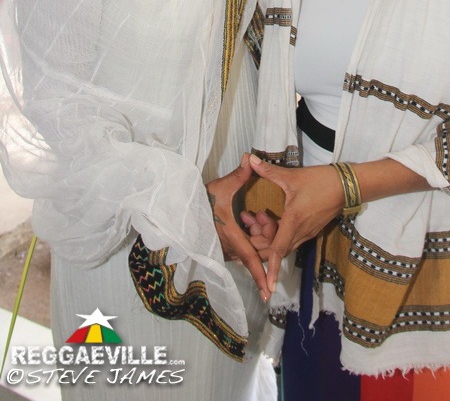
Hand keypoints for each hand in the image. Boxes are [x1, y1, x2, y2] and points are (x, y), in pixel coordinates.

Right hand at [206, 154, 270, 301]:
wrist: (179, 208)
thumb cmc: (200, 199)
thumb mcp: (221, 186)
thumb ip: (239, 174)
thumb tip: (249, 157)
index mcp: (231, 237)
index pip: (251, 259)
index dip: (261, 275)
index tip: (269, 292)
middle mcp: (228, 248)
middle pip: (255, 253)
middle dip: (265, 237)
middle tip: (262, 216)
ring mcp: (223, 249)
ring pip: (248, 250)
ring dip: (255, 236)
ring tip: (251, 216)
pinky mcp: (220, 248)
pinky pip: (241, 248)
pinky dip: (248, 237)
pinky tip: (246, 221)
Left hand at [249, 154, 344, 293]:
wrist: (348, 186)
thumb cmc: (321, 181)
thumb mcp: (293, 176)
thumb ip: (269, 171)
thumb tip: (250, 159)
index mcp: (294, 222)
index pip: (278, 250)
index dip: (271, 269)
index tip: (266, 287)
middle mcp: (301, 232)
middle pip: (277, 252)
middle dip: (260, 248)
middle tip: (246, 236)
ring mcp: (307, 232)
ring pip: (284, 246)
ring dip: (269, 242)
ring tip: (255, 226)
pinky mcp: (310, 229)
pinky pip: (291, 240)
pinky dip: (279, 237)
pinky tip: (270, 224)